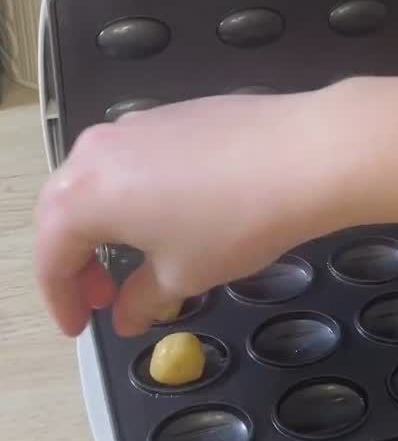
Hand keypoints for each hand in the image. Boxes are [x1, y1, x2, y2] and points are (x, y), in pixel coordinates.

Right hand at [35, 89, 352, 337]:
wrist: (303, 154)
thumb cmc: (232, 223)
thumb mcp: (183, 275)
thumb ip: (142, 299)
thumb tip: (127, 316)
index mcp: (83, 195)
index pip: (52, 256)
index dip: (62, 299)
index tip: (81, 327)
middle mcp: (95, 152)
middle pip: (63, 211)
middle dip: (74, 260)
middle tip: (102, 297)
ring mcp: (133, 126)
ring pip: (96, 181)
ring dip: (102, 225)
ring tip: (136, 260)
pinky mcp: (169, 114)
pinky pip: (130, 161)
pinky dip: (131, 196)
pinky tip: (169, 218)